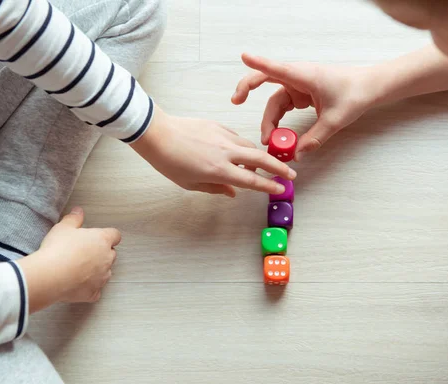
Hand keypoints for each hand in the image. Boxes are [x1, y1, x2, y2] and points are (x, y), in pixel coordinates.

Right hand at [20, 207, 120, 311]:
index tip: (100, 237)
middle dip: (102, 253)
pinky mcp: (93, 292)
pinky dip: (90, 289)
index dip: (108, 236)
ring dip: (97, 271)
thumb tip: (78, 211)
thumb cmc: (58, 249)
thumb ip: (74, 218)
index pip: (115, 235)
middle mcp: (107, 258)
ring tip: (80, 269)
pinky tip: (79, 286)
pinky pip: (96, 291)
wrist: (51, 275)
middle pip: (111, 254)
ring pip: (106, 272)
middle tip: (84, 253)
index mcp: (102, 240)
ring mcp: (102, 277)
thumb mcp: (63, 228)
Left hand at [131, 106, 296, 196]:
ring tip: (258, 165)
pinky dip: (241, 146)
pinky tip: (235, 152)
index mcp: (218, 170)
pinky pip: (236, 137)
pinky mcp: (218, 126)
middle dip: (278, 167)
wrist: (157, 134)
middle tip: (290, 174)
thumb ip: (215, 188)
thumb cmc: (169, 162)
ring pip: (250, 146)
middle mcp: (225, 152)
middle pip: (260, 159)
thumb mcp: (190, 183)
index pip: (251, 180)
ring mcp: (223, 136)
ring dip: (258, 156)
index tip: (280, 189)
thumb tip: (233, 192)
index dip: (268, 186)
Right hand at [232, 53, 377, 160]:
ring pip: (275, 102)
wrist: (370, 87)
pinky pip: (283, 106)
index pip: (277, 68)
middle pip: (266, 82)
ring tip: (268, 141)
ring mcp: (298, 85)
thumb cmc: (355, 94)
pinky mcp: (301, 94)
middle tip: (235, 101)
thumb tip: (297, 155)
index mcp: (305, 76)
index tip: (244, 56)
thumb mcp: (335, 120)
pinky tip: (277, 135)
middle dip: (249, 90)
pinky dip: (278, 120)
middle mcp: (298, 78)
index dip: (259, 63)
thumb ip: (314, 138)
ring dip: (270, 120)